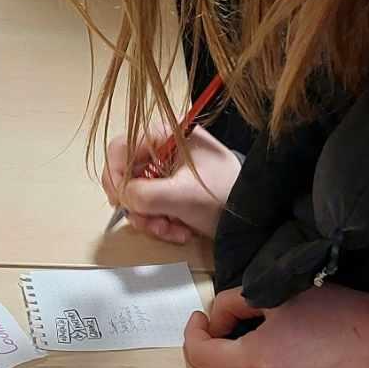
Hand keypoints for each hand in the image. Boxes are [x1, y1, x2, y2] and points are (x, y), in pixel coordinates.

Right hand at [101, 126, 241, 243]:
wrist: (254, 219)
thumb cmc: (223, 197)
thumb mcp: (181, 196)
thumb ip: (144, 194)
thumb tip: (122, 198)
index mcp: (168, 135)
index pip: (122, 147)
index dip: (114, 174)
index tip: (120, 201)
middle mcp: (165, 149)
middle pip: (127, 176)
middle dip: (139, 206)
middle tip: (151, 224)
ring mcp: (169, 172)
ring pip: (138, 196)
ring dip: (151, 219)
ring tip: (173, 231)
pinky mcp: (173, 191)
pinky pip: (152, 207)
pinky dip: (162, 223)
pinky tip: (181, 231)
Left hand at [182, 282, 368, 367]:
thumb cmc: (336, 311)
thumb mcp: (281, 293)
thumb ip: (236, 302)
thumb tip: (215, 320)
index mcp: (257, 358)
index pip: (202, 355)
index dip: (195, 335)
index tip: (205, 321)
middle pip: (243, 366)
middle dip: (253, 347)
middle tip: (286, 328)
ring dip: (277, 366)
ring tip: (310, 348)